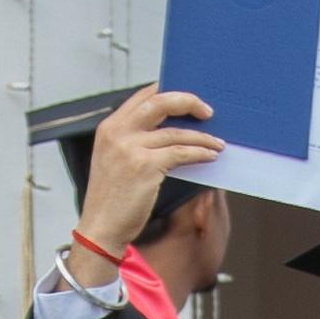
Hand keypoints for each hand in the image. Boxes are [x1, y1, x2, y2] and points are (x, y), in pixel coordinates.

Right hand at [66, 85, 218, 278]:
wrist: (101, 227)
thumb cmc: (112, 198)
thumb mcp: (115, 160)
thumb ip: (133, 140)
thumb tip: (170, 130)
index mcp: (109, 127)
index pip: (142, 97)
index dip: (168, 91)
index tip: (188, 97)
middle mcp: (117, 132)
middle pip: (160, 102)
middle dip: (188, 102)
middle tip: (208, 111)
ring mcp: (130, 148)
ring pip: (176, 132)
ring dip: (202, 137)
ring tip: (218, 143)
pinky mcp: (145, 166)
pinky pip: (181, 153)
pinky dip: (199, 153)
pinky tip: (210, 156)